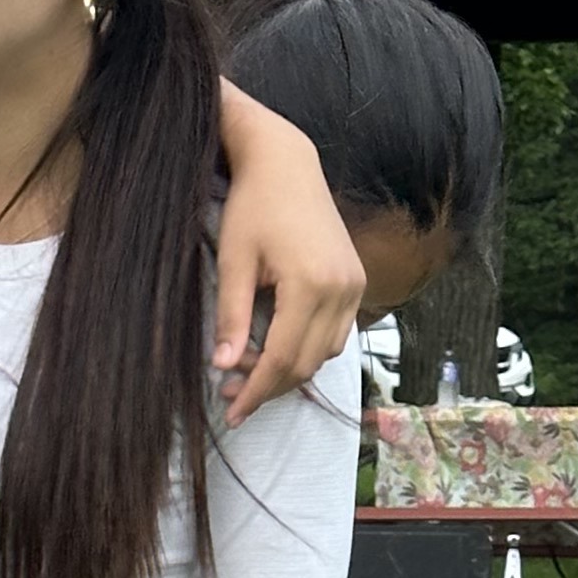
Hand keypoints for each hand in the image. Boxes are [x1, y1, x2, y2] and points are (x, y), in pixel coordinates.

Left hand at [210, 94, 365, 423]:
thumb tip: (221, 367)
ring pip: (325, 354)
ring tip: (248, 370)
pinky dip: (308, 349)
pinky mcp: (356, 281)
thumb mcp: (233, 261)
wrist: (287, 165)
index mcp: (310, 285)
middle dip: (269, 387)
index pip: (281, 359)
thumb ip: (230, 316)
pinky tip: (277, 347)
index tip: (231, 412)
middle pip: (307, 364)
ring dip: (289, 371)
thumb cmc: (253, 207)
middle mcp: (341, 290)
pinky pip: (336, 334)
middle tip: (231, 394)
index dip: (255, 392)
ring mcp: (354, 286)